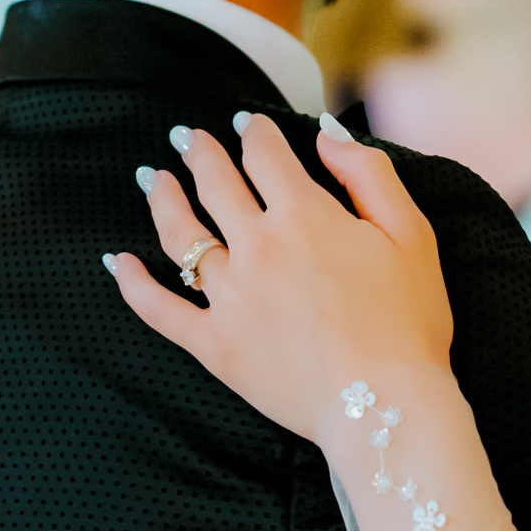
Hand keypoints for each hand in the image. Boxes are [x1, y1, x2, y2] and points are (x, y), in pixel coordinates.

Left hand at [108, 112, 453, 439]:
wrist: (386, 406)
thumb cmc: (408, 322)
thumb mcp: (411, 232)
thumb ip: (368, 173)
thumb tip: (326, 135)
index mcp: (304, 215)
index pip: (265, 156)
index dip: (255, 132)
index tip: (247, 124)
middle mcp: (257, 248)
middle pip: (215, 184)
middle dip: (200, 153)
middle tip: (187, 137)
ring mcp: (229, 297)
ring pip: (181, 236)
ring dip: (163, 199)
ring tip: (153, 179)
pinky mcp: (214, 345)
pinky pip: (160, 310)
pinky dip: (134, 285)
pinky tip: (119, 263)